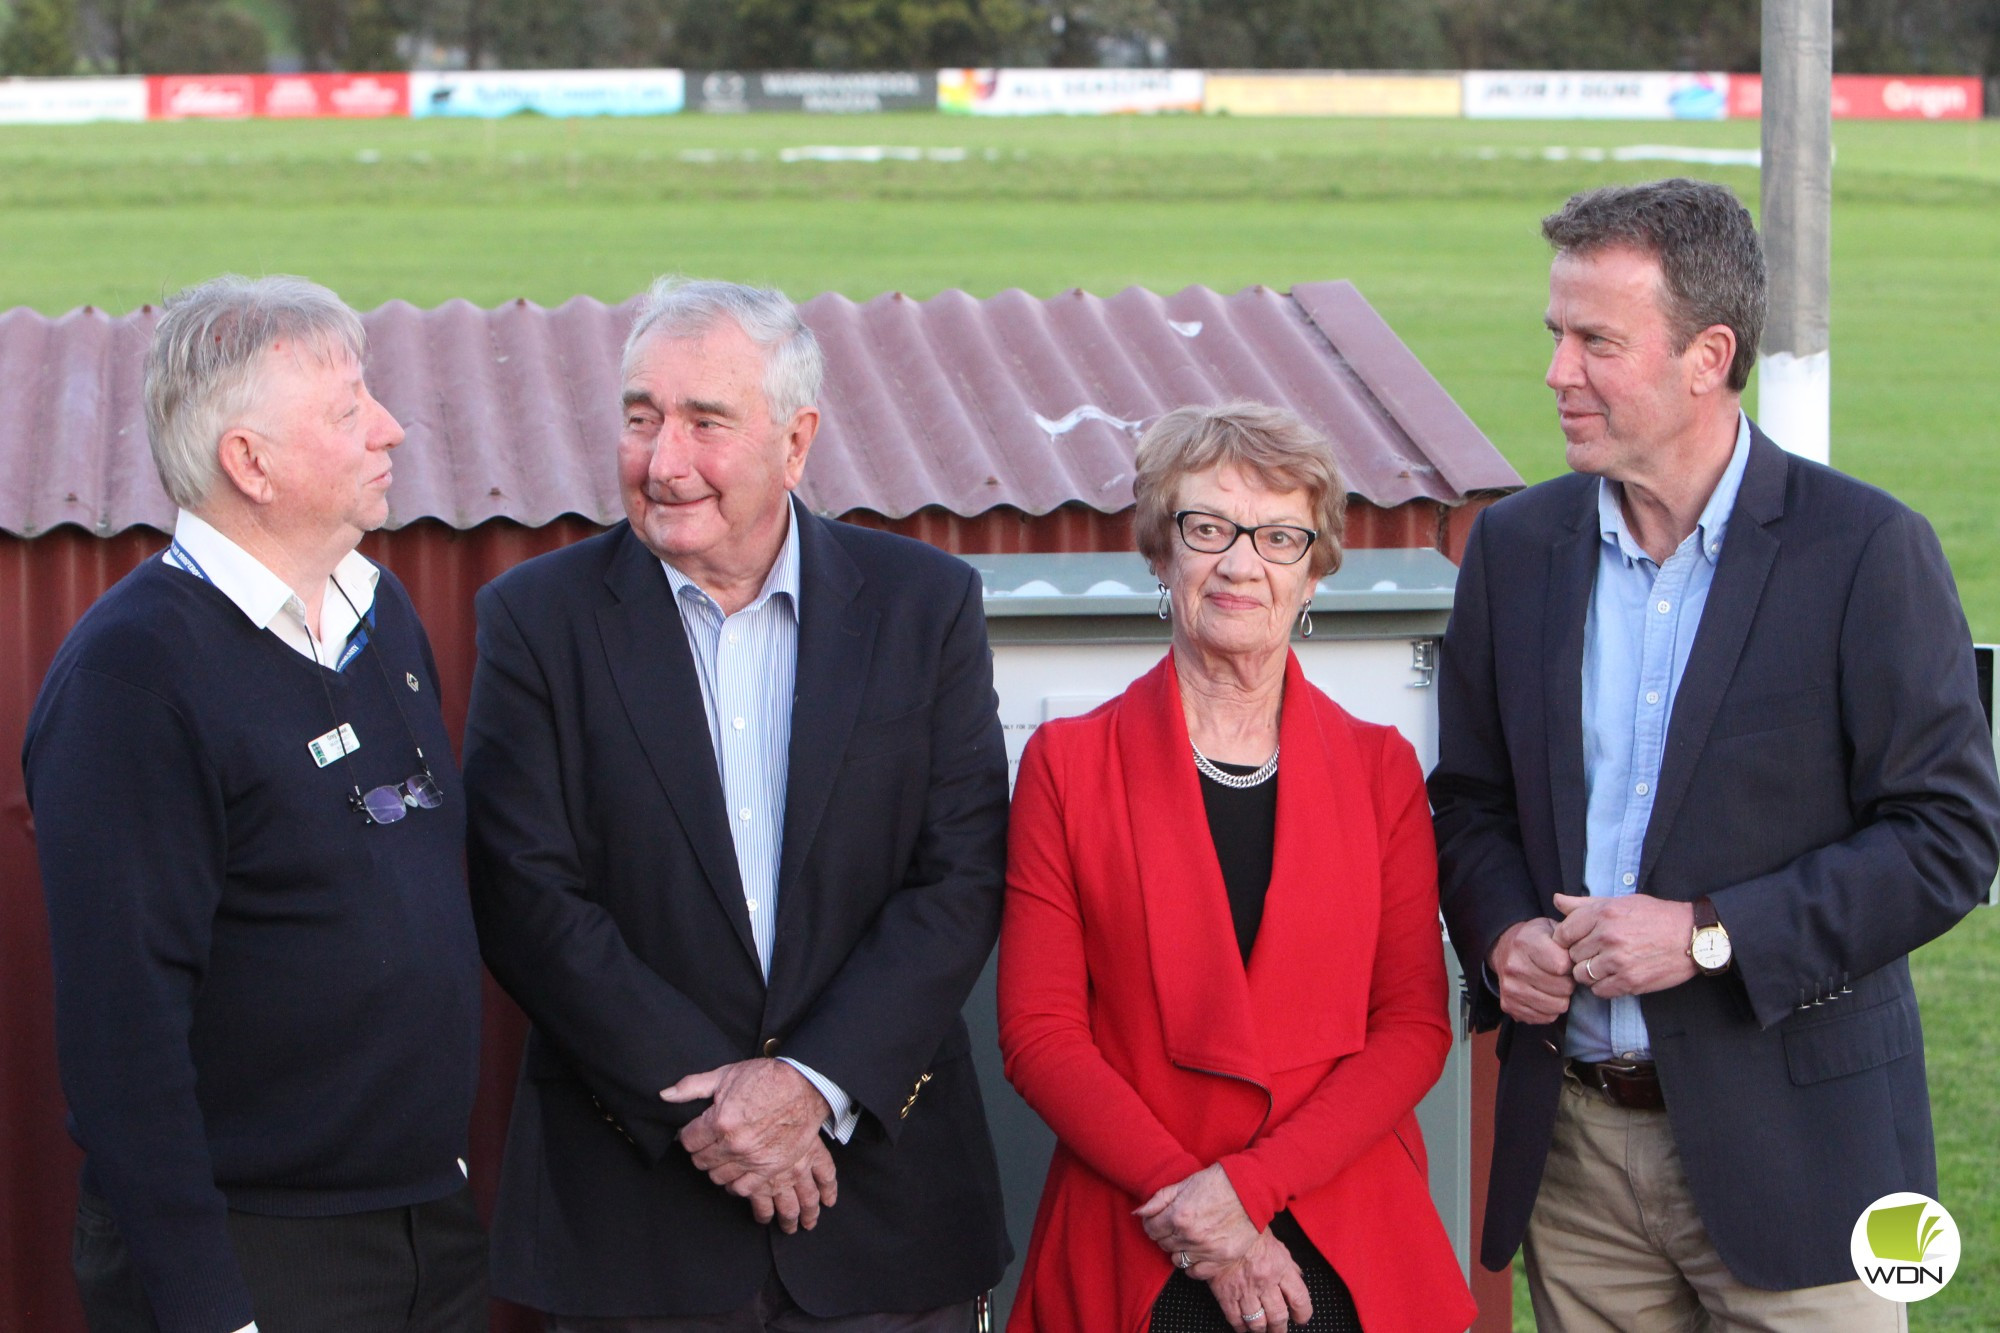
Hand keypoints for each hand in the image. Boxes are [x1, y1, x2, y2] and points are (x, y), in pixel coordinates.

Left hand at [661, 1058, 836, 1231]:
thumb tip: (664, 1095)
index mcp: (720, 1121)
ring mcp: (753, 1160)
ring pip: (718, 1178)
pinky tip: (737, 1170)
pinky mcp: (770, 1169)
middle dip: (702, 1151)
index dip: (690, 1135)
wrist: (806, 1086)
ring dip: (718, 1167)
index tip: (696, 1131)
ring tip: (724, 1155)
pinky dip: (736, 1183)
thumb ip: (692, 1087)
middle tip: (710, 1142)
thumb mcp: (725, 1075)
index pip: (688, 1142)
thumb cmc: (766, 1078)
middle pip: (701, 1162)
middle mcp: (734, 1145)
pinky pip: (742, 1189)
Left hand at [1135, 1164, 1258, 1277]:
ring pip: (1177, 1259)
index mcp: (1178, 1215)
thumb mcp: (1184, 1184)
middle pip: (1163, 1244)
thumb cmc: (1217, 1183)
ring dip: (1179, 1249)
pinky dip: (1193, 1265)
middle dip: (1165, 1235)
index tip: (1160, 1220)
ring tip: (1188, 1238)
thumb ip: (1158, 1200)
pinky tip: (1197, 1252)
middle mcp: (1190, 1236)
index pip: (1151, 1229)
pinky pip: (1196, 1272)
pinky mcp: (1221, 1259)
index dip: (1153, 1224)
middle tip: (1176, 1226)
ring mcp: (1206, 1250)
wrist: (1249, 1190)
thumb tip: (1138, 1213)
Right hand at [1206, 1229, 1312, 1332]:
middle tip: (1279, 1331)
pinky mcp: (1225, 1293)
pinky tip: (1242, 1327)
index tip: (1300, 1319)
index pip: (1300, 1299)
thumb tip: (1298, 1275)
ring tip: (1261, 1331)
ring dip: (1260, 1330)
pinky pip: (1235, 1318)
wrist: (1219, 1225)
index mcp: (1281, 1268)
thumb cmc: (1248, 1230)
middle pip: (1278, 1316)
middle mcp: (1265, 1282)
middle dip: (1280, 1328)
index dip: (1303, 1314)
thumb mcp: (1275, 1243)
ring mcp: (1245, 1290)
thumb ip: (1288, 1262)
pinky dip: (1240, 1326)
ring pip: (1257, 1322)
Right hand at [1487, 917, 1574, 1023]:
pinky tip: (1544, 996)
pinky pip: (1544, 1018)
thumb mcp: (1551, 928)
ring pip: (1555, 1006)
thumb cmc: (1535, 939)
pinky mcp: (1508, 1005)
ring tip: (1554, 986)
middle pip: (1562, 988)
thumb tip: (1584, 959)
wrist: (1504, 948)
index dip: (1571, 966)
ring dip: (1561, 998)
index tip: (1567, 962)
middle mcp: (1514, 967)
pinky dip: (1549, 1010)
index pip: (1562, 966)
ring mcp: (1510, 988)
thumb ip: (1569, 940)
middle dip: (1568, 983)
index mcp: (1525, 943)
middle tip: (1562, 977)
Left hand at [1552, 893, 1697, 997]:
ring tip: (1605, 966)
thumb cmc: (1656, 916)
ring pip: (1582, 975)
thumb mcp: (1620, 902)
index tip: (1577, 942)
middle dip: (1580, 956)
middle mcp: (1607, 936)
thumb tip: (1556, 900)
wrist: (1692, 936)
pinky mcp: (1630, 981)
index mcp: (1603, 914)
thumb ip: (1585, 904)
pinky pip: (1599, 991)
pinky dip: (1603, 986)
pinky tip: (1615, 976)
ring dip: (1590, 973)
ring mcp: (1618, 961)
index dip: (1566, 940)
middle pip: (1571, 955)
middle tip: (1595, 954)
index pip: (1562, 933)